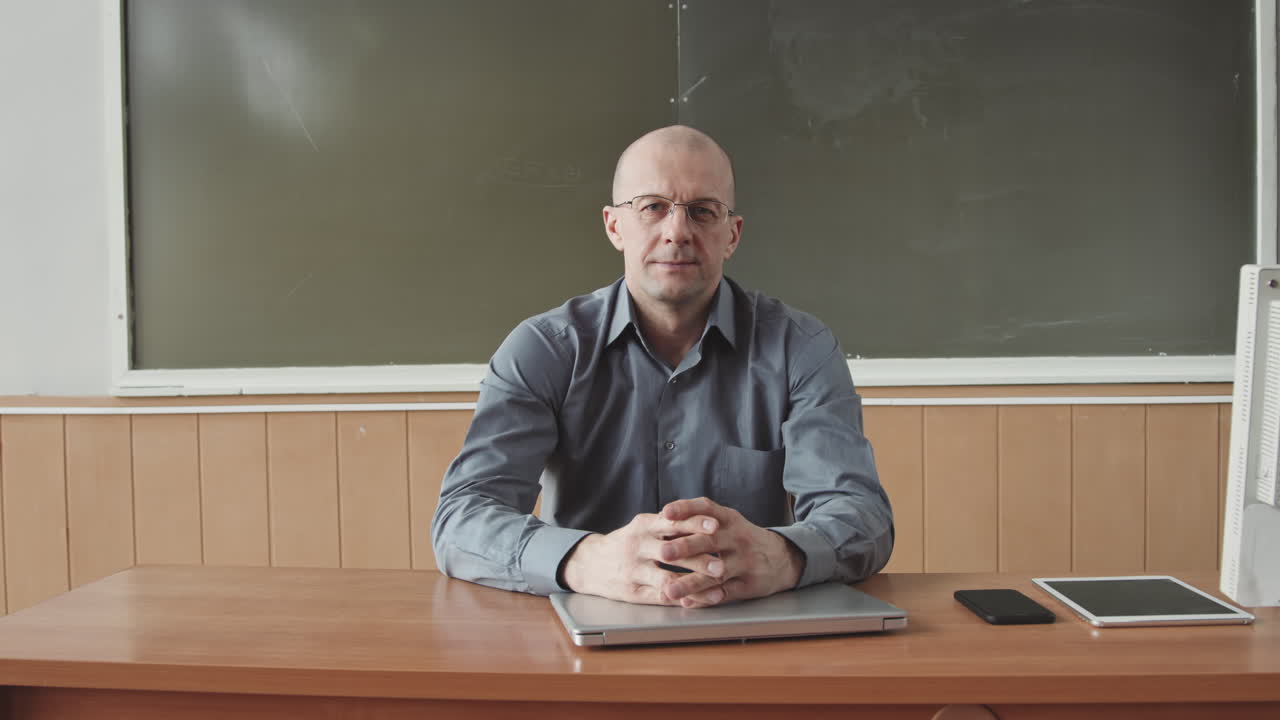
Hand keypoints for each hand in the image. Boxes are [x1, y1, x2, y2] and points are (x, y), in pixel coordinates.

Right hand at [560, 511, 722, 604]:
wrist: (590, 563)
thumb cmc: (627, 542)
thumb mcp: (643, 527)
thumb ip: (670, 525)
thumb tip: (707, 517)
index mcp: (643, 525)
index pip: (672, 522)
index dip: (695, 523)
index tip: (716, 525)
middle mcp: (637, 546)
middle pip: (672, 552)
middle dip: (700, 559)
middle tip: (722, 564)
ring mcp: (633, 570)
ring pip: (668, 578)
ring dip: (694, 583)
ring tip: (717, 586)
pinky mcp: (632, 591)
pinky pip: (660, 596)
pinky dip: (682, 599)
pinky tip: (699, 601)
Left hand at [658, 496, 804, 607]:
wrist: (783, 556)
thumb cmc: (742, 538)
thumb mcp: (727, 523)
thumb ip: (699, 521)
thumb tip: (662, 518)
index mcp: (729, 519)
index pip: (707, 508)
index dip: (686, 509)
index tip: (665, 513)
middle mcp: (738, 537)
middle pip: (710, 541)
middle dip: (686, 547)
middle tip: (664, 553)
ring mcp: (746, 562)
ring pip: (716, 572)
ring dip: (692, 582)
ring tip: (670, 590)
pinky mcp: (751, 584)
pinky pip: (726, 592)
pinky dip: (707, 598)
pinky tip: (689, 602)